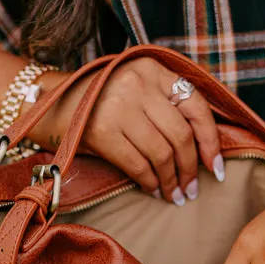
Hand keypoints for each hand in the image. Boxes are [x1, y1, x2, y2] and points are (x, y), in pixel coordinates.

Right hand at [39, 58, 224, 204]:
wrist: (49, 104)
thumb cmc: (101, 102)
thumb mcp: (136, 89)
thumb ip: (166, 106)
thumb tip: (205, 150)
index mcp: (152, 68)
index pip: (196, 107)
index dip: (211, 141)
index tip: (216, 167)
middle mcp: (138, 83)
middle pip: (181, 136)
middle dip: (190, 169)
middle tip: (191, 190)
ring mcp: (119, 106)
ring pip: (162, 154)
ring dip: (171, 181)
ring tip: (174, 195)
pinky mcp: (102, 131)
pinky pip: (138, 165)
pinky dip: (150, 183)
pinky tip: (154, 190)